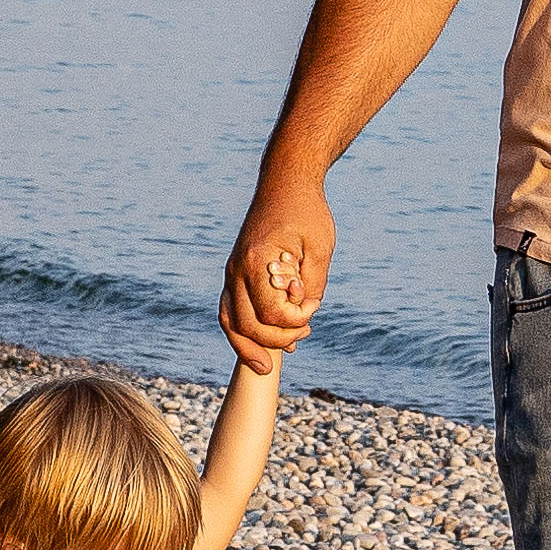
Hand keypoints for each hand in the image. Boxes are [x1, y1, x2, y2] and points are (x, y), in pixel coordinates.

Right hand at [225, 177, 333, 367]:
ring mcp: (231, 270)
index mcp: (257, 261)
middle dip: (276, 340)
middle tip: (303, 336)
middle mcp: (237, 269)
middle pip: (246, 325)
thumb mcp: (320, 249)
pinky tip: (259, 344)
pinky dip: (242, 330)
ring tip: (265, 367)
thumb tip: (302, 317)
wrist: (285, 182)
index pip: (272, 314)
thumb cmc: (307, 212)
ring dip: (248, 346)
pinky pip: (231, 308)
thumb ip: (312, 286)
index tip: (314, 306)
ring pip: (230, 321)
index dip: (296, 320)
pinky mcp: (235, 271)